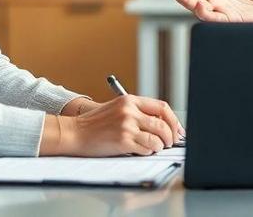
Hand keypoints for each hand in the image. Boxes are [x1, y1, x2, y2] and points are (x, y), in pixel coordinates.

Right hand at [42, 95, 183, 156]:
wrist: (75, 133)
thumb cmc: (95, 124)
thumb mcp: (117, 109)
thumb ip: (137, 112)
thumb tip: (163, 124)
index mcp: (130, 100)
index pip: (162, 107)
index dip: (174, 120)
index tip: (177, 129)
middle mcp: (130, 111)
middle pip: (163, 123)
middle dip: (171, 136)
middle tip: (170, 142)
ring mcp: (126, 126)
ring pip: (157, 138)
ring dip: (160, 146)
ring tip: (155, 148)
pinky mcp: (123, 141)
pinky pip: (147, 149)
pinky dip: (149, 152)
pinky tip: (143, 151)